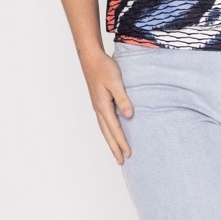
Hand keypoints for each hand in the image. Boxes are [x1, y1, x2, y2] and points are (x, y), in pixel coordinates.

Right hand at [79, 50, 135, 164]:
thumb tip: (129, 116)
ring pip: (104, 129)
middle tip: (121, 161)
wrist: (91, 58)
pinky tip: (112, 132)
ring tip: (116, 152)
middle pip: (107, 133)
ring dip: (110, 141)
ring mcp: (98, 106)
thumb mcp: (116, 82)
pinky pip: (104, 122)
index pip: (115, 129)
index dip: (122, 142)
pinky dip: (108, 131)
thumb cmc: (104, 68)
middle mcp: (99, 109)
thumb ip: (123, 99)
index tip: (129, 154)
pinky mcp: (99, 102)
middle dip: (114, 148)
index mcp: (103, 106)